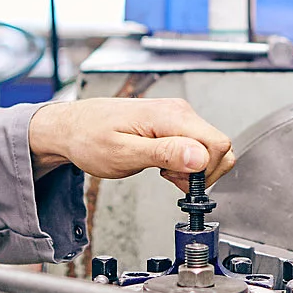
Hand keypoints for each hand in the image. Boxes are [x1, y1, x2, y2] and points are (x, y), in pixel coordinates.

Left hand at [27, 97, 234, 194]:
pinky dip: (185, 163)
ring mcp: (177, 116)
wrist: (73, 126)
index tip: (179, 181)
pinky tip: (164, 166)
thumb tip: (199, 157)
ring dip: (193, 169)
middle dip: (202, 172)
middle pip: (219, 147)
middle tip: (171, 179)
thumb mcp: (124, 153)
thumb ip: (164, 153)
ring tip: (164, 172)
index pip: (217, 144)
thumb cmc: (90, 138)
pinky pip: (195, 146)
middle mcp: (179, 112)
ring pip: (209, 149)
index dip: (205, 171)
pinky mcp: (173, 124)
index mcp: (171, 116)